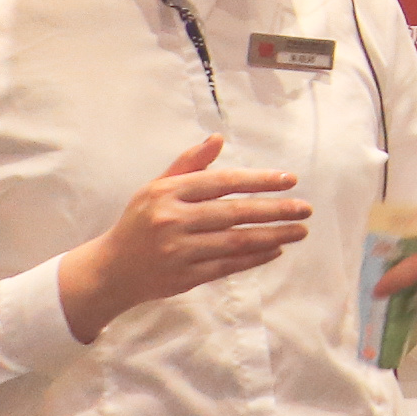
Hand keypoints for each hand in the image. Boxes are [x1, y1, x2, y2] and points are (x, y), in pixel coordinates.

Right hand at [61, 136, 310, 339]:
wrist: (110, 270)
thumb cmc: (140, 222)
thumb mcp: (156, 188)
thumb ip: (189, 164)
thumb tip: (218, 138)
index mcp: (166, 193)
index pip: (222, 182)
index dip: (259, 180)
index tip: (291, 180)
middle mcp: (171, 220)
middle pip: (234, 213)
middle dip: (276, 210)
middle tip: (306, 209)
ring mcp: (178, 251)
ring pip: (236, 242)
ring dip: (273, 236)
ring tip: (300, 230)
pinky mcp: (184, 277)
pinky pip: (228, 266)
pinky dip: (255, 258)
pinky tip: (276, 250)